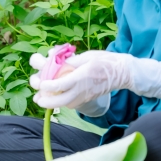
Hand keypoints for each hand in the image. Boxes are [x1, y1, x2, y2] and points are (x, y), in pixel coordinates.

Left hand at [32, 50, 160, 108]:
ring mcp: (86, 96)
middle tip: (37, 99)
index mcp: (81, 76)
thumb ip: (71, 61)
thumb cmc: (105, 61)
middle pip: (61, 101)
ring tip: (42, 100)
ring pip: (66, 105)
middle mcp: (83, 89)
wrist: (122, 72)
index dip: (48, 86)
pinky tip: (56, 98)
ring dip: (53, 104)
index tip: (41, 83)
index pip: (61, 85)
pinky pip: (73, 103)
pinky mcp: (88, 98)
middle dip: (47, 102)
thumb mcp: (87, 56)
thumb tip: (55, 61)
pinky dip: (62, 103)